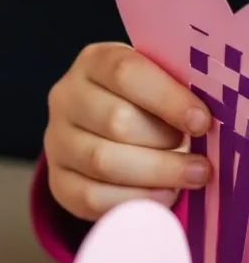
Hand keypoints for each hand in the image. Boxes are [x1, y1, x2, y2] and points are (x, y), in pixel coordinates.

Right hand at [45, 42, 210, 219]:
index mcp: (94, 62)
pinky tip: (163, 197)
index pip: (126, 73)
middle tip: (199, 161)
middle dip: (164, 145)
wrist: (105, 131)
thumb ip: (174, 93)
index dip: (168, 99)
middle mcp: (67, 98)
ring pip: (103, 162)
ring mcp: (56, 141)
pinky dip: (134, 200)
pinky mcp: (58, 180)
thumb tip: (205, 120)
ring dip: (155, 175)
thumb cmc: (143, 104)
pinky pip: (92, 197)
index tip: (201, 122)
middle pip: (115, 121)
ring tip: (188, 178)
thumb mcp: (155, 84)